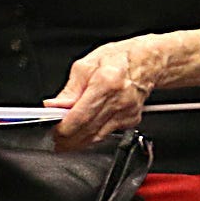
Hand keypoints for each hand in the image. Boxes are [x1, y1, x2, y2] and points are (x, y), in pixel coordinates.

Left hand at [47, 36, 165, 149]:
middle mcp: (119, 100)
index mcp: (106, 83)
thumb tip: (53, 106)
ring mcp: (127, 112)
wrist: (147, 62)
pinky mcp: (131, 120)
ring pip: (96, 137)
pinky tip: (86, 128)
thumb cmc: (118, 59)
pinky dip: (93, 134)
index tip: (52, 131)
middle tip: (55, 139)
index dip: (63, 129)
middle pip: (87, 131)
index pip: (80, 117)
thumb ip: (69, 89)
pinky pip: (106, 133)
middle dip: (67, 139)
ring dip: (78, 141)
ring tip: (66, 138)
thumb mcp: (86, 66)